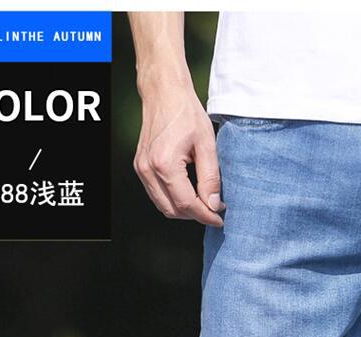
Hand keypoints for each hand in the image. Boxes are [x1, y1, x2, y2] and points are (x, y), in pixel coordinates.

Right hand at [134, 79, 223, 225]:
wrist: (164, 92)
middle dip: (195, 215)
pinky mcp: (140, 166)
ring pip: (163, 206)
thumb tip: (213, 205)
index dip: (205, 215)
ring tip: (204, 203)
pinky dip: (173, 200)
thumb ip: (210, 178)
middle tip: (214, 210)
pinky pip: (157, 195)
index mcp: (165, 165)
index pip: (187, 204)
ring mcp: (141, 169)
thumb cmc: (186, 113)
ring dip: (184, 210)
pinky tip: (190, 193)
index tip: (220, 219)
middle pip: (173, 210)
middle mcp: (148, 170)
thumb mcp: (207, 145)